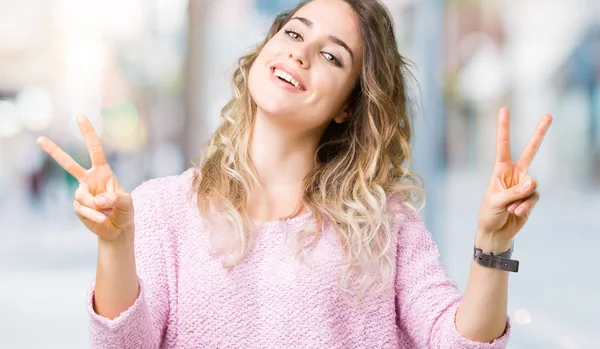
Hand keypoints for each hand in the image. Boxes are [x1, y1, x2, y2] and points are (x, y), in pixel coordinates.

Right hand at [36, 116, 133, 241]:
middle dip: (54, 152)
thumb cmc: (124, 211)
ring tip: (107, 214)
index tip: (80, 117)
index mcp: (103, 172)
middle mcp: (89, 179)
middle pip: (69, 164)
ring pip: (82, 196)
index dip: (88, 134)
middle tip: (39, 139)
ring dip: (96, 207)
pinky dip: (94, 215)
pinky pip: (83, 208)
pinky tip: (102, 220)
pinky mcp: (78, 206)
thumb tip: (96, 199)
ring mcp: (82, 192)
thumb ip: (115, 198)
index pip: (95, 150)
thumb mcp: (127, 203)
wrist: (117, 228)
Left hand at [476, 107, 552, 252]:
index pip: (503, 145)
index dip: (504, 128)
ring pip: (532, 186)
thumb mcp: (496, 201)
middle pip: (530, 151)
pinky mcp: (531, 198)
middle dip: (539, 134)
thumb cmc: (489, 213)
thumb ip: (515, 191)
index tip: (504, 109)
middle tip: (549, 115)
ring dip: (521, 200)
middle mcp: (514, 173)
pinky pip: (534, 199)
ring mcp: (524, 185)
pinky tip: (516, 213)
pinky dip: (525, 207)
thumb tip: (534, 182)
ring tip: (510, 208)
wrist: (495, 231)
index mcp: (500, 169)